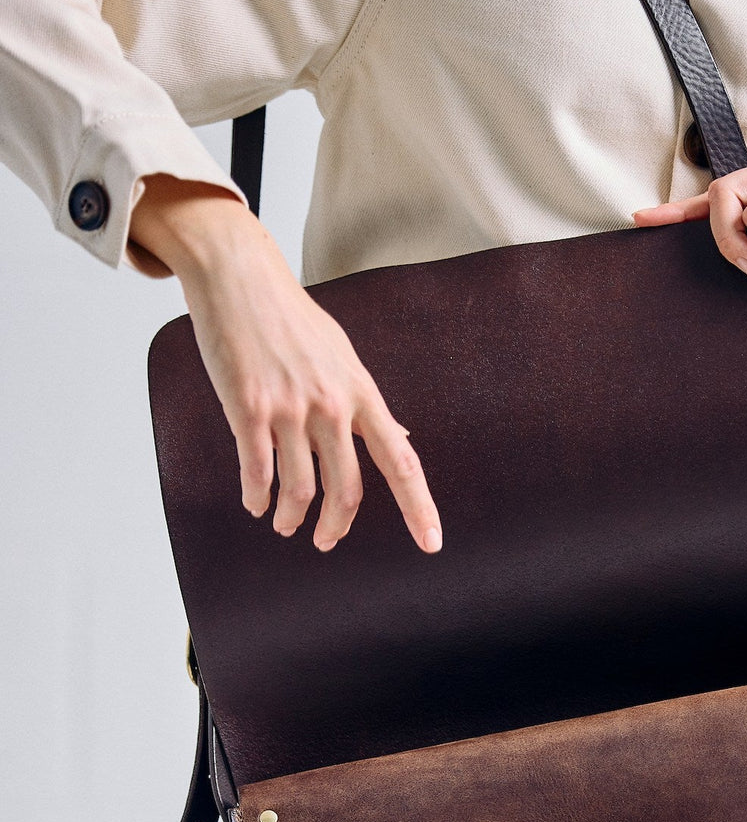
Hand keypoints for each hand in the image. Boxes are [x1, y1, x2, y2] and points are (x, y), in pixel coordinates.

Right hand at [129, 176, 441, 552]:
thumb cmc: (293, 320)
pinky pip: (258, 472)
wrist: (240, 277)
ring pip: (301, 489)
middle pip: (347, 488)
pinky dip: (257, 498)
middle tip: (325, 540)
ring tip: (285, 526)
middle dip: (336, 525)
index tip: (431, 544)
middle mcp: (333, 404)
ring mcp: (292, 406)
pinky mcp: (249, 406)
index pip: (401, 461)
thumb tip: (401, 436)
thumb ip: (369, 405)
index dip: (419, 507)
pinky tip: (255, 505)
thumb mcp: (344, 359)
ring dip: (292, 518)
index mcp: (362, 394)